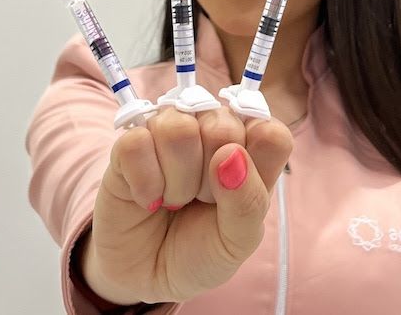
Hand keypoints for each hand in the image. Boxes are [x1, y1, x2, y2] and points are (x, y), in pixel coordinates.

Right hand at [82, 105, 292, 304]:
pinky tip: (149, 199)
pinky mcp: (129, 141)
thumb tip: (231, 154)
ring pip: (179, 129)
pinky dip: (146, 184)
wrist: (146, 274)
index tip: (237, 195)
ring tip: (175, 199)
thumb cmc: (200, 251)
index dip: (255, 169)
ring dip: (177, 181)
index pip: (270, 133)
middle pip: (223, 126)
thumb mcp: (236, 241)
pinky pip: (138, 142)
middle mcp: (211, 127)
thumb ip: (247, 201)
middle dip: (211, 181)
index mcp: (251, 146)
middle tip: (201, 201)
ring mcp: (169, 130)